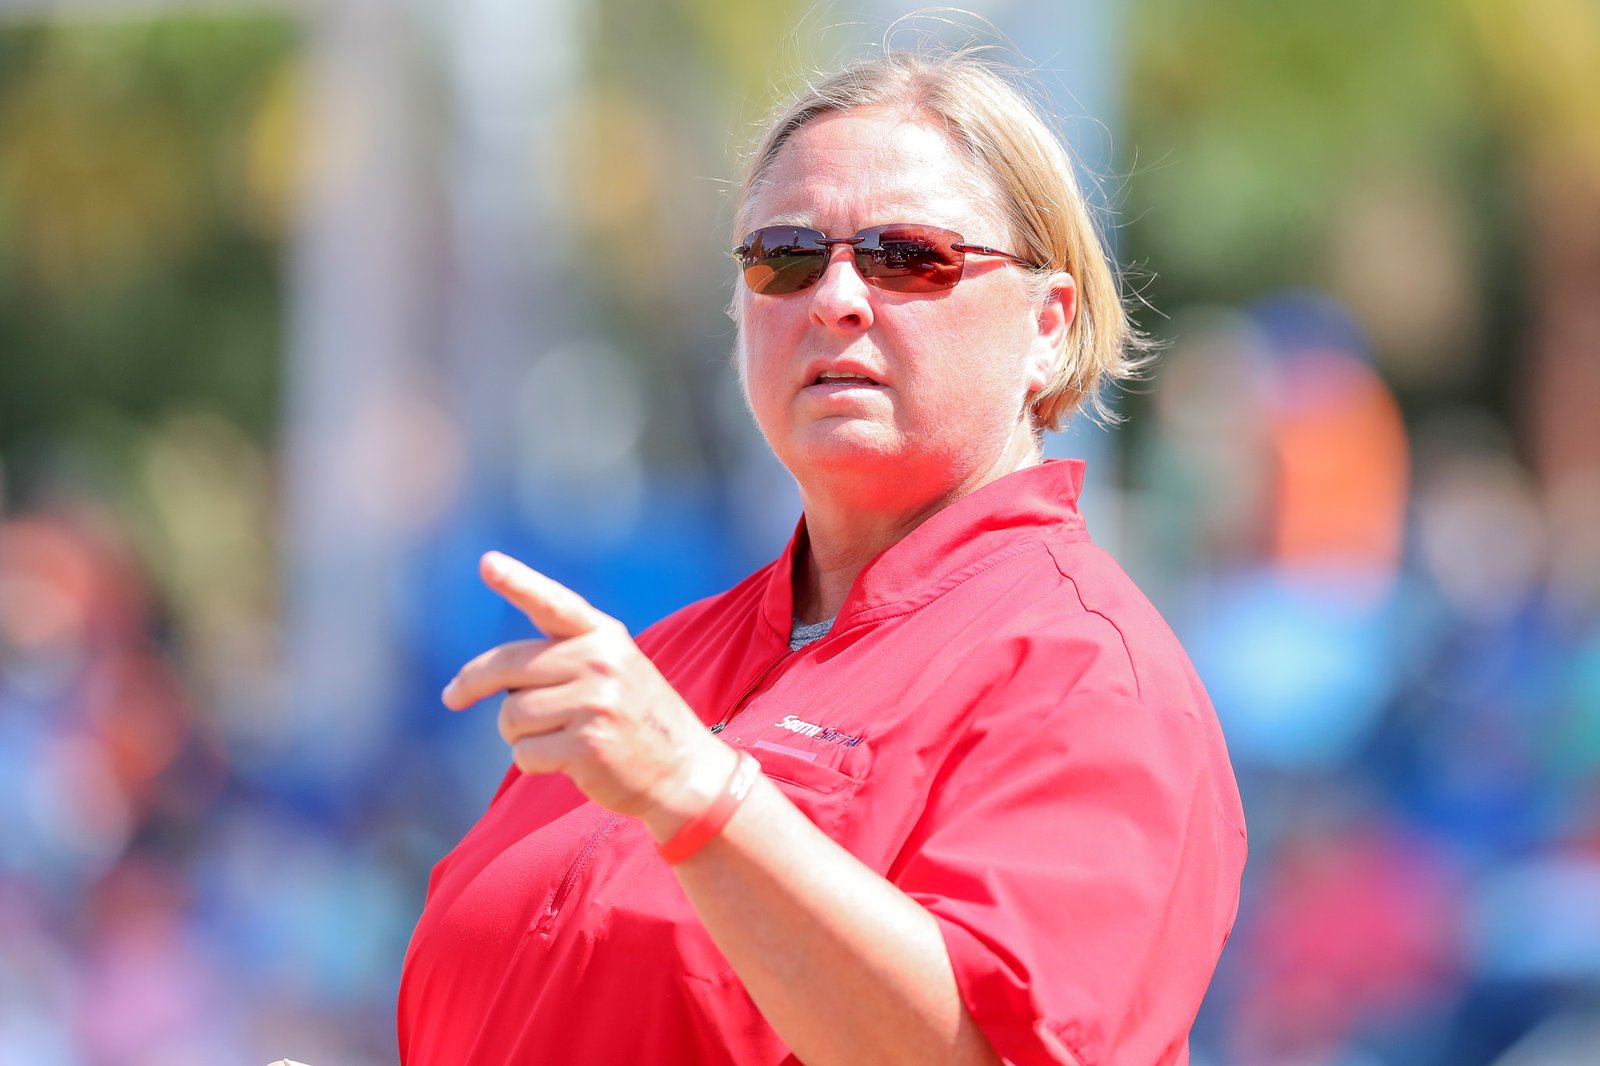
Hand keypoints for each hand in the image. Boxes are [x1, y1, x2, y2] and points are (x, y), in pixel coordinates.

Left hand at [442, 551, 735, 836]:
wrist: (686, 772)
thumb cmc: (636, 719)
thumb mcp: (613, 670)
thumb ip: (561, 659)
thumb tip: (483, 678)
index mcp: (605, 636)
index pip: (554, 603)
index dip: (519, 582)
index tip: (487, 563)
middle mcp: (600, 662)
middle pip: (507, 667)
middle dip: (472, 684)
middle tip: (452, 696)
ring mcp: (595, 703)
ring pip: (511, 715)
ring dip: (518, 733)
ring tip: (557, 736)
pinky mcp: (587, 746)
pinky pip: (524, 754)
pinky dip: (534, 762)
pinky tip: (569, 761)